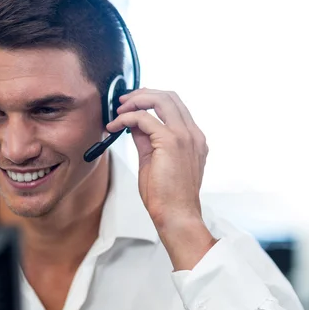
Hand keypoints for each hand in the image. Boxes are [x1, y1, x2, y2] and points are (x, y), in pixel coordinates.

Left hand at [106, 88, 208, 233]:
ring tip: (118, 111)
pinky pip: (144, 118)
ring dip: (135, 101)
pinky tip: (115, 126)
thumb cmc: (167, 196)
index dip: (151, 99)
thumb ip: (147, 140)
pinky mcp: (171, 142)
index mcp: (193, 139)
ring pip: (160, 99)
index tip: (132, 104)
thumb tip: (134, 125)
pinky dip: (126, 118)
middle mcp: (192, 134)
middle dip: (142, 94)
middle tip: (122, 102)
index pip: (174, 105)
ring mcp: (184, 136)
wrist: (176, 215)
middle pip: (169, 96)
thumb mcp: (154, 161)